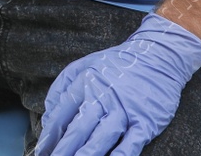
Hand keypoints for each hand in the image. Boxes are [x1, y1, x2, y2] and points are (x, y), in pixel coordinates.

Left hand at [35, 13, 200, 155]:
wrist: (159, 56)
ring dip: (86, 154)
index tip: (41, 150)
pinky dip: (120, 155)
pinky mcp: (145, 122)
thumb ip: (62, 88)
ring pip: (101, 137)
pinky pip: (131, 143)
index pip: (62, 113)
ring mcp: (124, 110)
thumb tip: (48, 116)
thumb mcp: (85, 66)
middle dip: (63, 149)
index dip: (50, 135)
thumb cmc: (118, 64)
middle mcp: (103, 97)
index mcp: (86, 83)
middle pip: (79, 128)